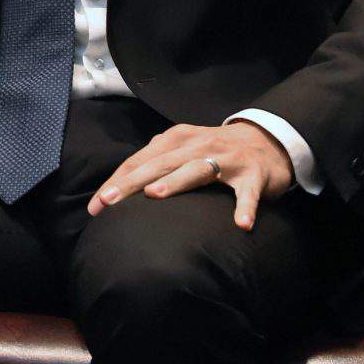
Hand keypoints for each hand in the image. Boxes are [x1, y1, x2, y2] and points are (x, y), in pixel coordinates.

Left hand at [86, 120, 294, 230]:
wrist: (267, 139)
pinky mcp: (254, 174)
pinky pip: (248, 192)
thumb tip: (118, 187)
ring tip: (155, 195)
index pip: (140, 161)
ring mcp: (227, 158)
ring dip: (176, 181)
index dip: (116, 182)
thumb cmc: (213, 150)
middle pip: (160, 163)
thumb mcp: (182, 150)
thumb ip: (155, 164)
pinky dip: (245, 206)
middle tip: (109, 201)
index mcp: (176, 139)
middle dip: (132, 182)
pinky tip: (241, 224)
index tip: (96, 205)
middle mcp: (198, 145)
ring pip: (198, 169)